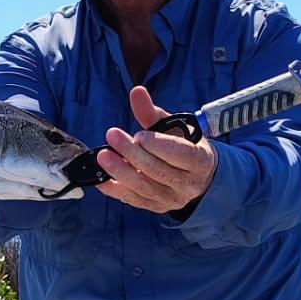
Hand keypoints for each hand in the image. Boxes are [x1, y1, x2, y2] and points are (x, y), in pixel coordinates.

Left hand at [96, 85, 217, 214]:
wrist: (196, 177)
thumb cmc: (184, 145)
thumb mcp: (175, 127)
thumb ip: (153, 112)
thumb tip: (136, 91)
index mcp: (200, 161)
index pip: (180, 154)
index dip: (158, 145)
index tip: (139, 135)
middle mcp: (188, 184)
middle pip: (158, 171)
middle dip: (133, 154)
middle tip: (112, 136)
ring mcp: (171, 199)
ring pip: (144, 188)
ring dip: (120, 172)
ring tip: (103, 156)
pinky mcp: (156, 207)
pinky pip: (133, 199)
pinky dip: (115, 189)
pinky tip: (100, 178)